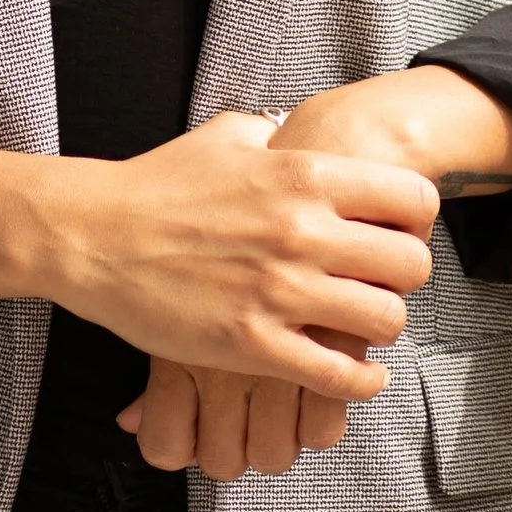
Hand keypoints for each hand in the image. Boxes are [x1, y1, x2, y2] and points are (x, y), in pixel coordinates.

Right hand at [117, 70, 511, 477]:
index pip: (412, 197)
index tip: (395, 232)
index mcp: (303, 174)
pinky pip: (339, 376)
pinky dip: (358, 383)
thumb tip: (294, 127)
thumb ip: (273, 132)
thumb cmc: (159, 184)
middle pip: (411, 264)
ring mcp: (280, 291)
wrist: (96, 237)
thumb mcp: (226, 137)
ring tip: (362, 328)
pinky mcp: (254, 344)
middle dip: (405, 278)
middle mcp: (302, 230)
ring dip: (381, 328)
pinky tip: (354, 376)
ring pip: (385, 321)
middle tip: (381, 284)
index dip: (415, 219)